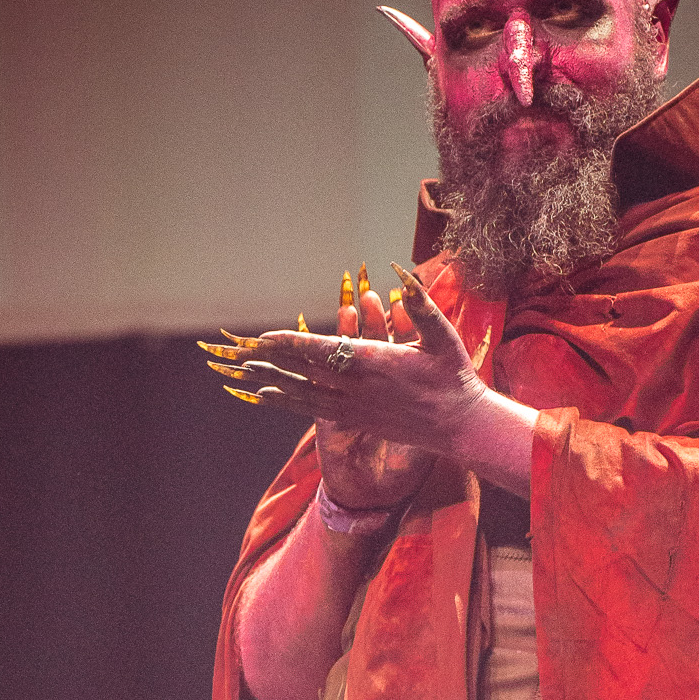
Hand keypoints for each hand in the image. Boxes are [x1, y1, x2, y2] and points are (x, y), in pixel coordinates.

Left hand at [207, 268, 491, 494]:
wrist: (460, 426)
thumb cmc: (453, 377)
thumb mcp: (443, 335)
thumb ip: (421, 304)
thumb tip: (403, 273)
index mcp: (375, 363)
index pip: (322, 352)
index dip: (290, 344)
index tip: (264, 338)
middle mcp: (358, 388)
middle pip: (304, 373)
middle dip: (271, 361)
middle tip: (238, 354)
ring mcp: (355, 408)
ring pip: (303, 394)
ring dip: (272, 383)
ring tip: (243, 375)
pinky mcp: (356, 420)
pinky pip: (313, 411)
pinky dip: (288, 403)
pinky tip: (267, 397)